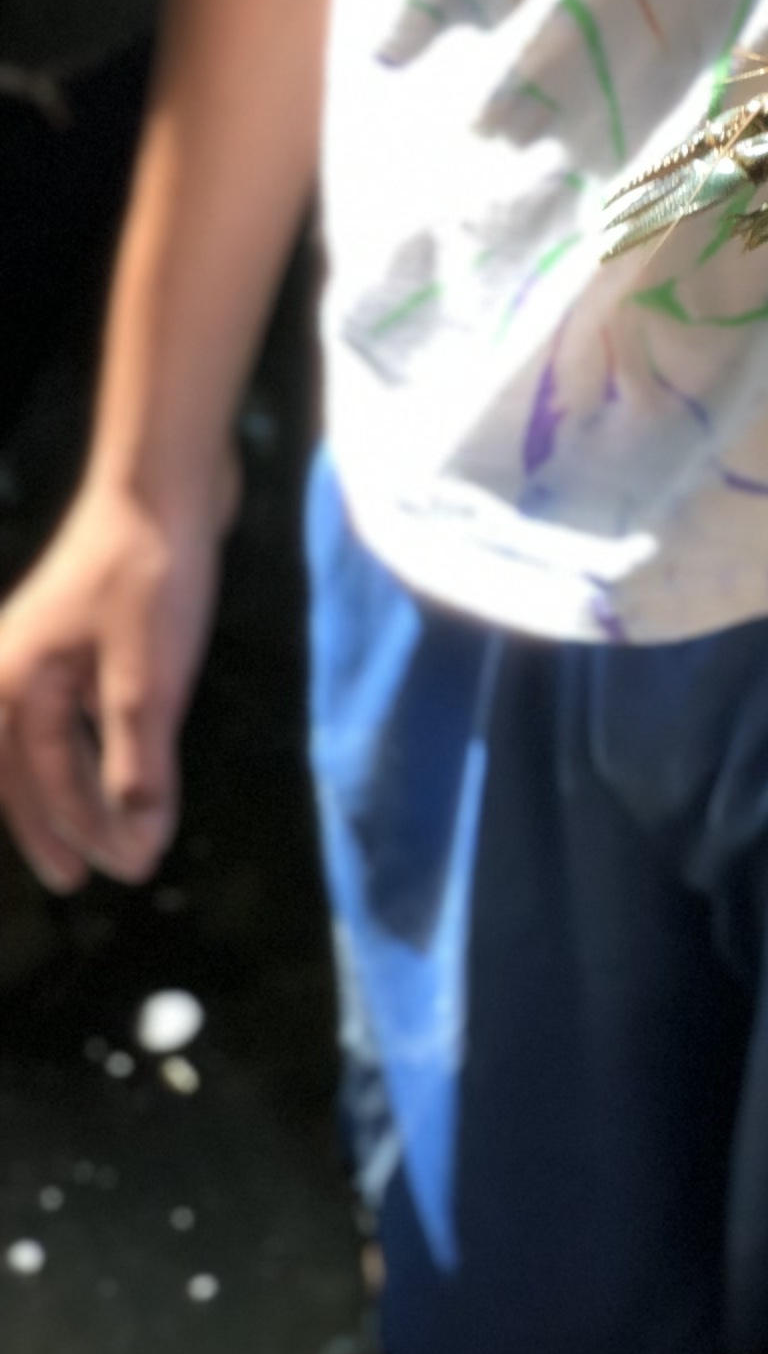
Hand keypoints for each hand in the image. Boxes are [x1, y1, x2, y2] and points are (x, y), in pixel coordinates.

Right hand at [0, 480, 223, 893]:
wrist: (166, 475)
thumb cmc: (151, 571)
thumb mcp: (150, 680)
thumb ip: (140, 765)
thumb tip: (138, 847)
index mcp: (13, 686)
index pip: (47, 784)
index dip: (89, 833)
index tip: (133, 872)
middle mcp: (15, 670)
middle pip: (29, 770)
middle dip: (62, 825)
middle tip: (86, 878)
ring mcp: (47, 649)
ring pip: (49, 740)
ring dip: (76, 787)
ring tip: (102, 834)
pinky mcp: (82, 632)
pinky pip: (73, 708)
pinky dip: (91, 743)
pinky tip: (118, 758)